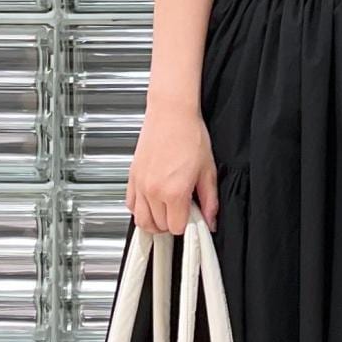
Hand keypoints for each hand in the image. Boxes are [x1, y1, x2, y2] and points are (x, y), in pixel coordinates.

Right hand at [127, 101, 219, 236]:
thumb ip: (210, 200)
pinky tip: (152, 204)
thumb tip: (211, 220)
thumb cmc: (189, 135)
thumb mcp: (207, 170)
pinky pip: (130, 204)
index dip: (186, 225)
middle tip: (182, 212)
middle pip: (158, 227)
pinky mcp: (132, 176)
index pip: (176, 228)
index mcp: (174, 192)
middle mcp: (153, 190)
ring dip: (154, 222)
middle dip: (171, 224)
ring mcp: (140, 184)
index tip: (192, 217)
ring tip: (167, 213)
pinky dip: (139, 209)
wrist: (172, 113)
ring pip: (141, 220)